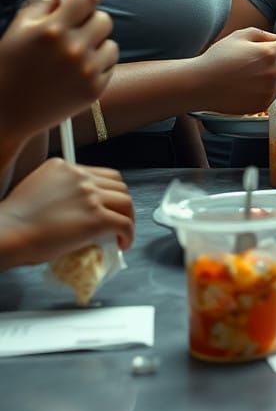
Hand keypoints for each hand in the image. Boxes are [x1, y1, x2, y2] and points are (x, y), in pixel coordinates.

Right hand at [0, 0, 117, 146]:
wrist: (5, 112)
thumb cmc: (10, 64)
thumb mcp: (21, 26)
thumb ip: (49, 0)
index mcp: (52, 30)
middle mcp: (72, 49)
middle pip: (104, 19)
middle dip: (90, 20)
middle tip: (72, 30)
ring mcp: (86, 71)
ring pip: (110, 42)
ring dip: (95, 44)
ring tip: (70, 55)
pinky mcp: (95, 89)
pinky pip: (110, 64)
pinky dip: (97, 64)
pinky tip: (74, 71)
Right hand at [0, 159, 134, 267]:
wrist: (6, 234)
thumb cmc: (12, 221)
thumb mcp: (36, 189)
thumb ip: (58, 190)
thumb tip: (71, 207)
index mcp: (64, 167)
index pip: (98, 174)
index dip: (106, 190)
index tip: (105, 203)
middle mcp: (80, 177)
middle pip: (117, 184)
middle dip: (120, 202)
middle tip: (117, 216)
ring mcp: (90, 196)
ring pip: (125, 202)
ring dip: (127, 217)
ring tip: (122, 231)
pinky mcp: (96, 217)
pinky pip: (124, 223)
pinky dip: (128, 234)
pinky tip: (123, 243)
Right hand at [194, 27, 275, 113]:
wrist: (200, 85)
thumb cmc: (217, 59)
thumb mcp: (239, 35)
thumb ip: (263, 34)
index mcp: (268, 54)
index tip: (270, 47)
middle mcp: (272, 73)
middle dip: (273, 60)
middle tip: (253, 62)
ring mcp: (269, 90)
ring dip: (271, 76)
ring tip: (249, 75)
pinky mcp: (263, 104)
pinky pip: (272, 93)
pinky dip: (265, 89)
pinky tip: (247, 86)